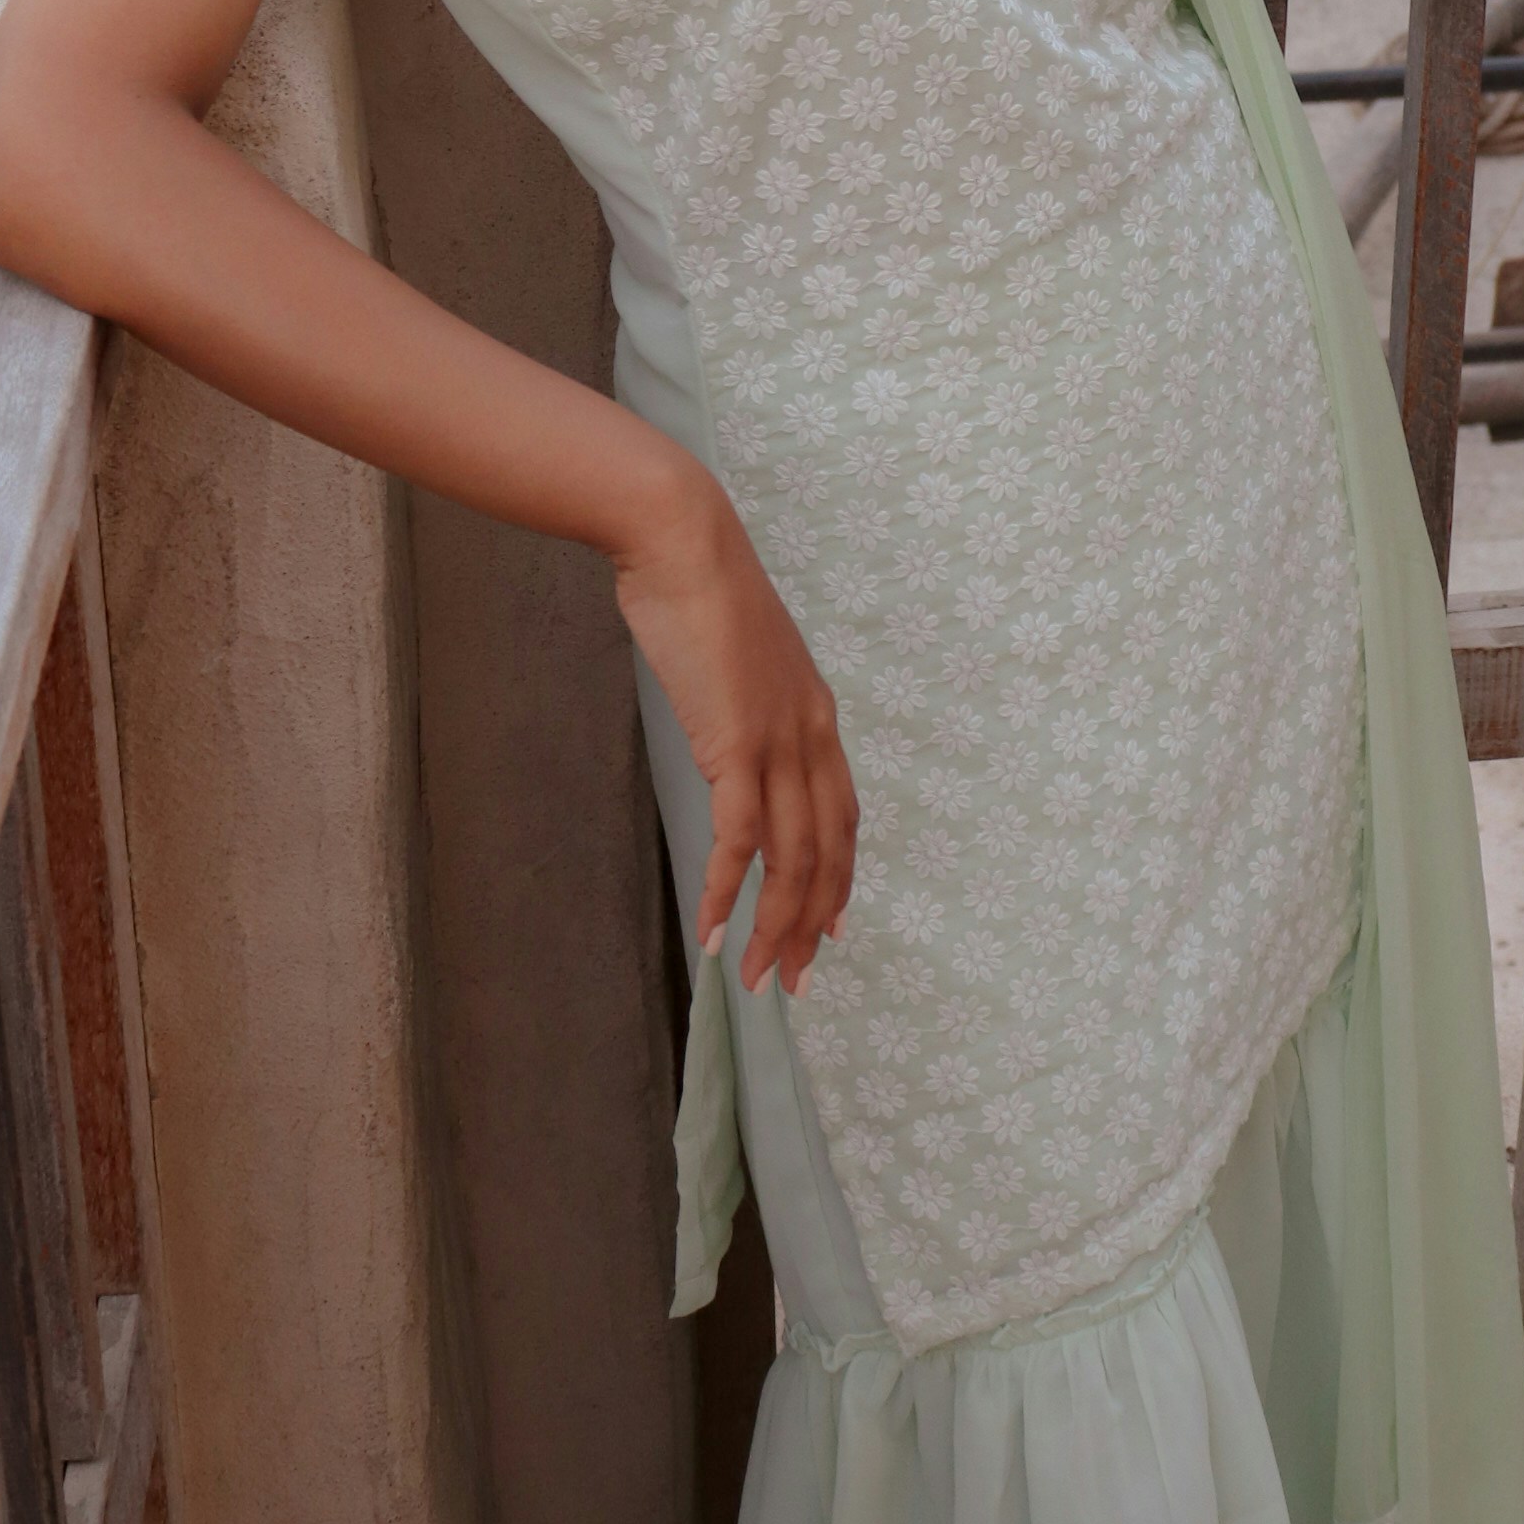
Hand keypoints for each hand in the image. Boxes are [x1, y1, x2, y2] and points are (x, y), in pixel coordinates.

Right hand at [612, 467, 857, 997]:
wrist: (681, 542)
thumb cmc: (697, 592)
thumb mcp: (738, 661)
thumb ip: (745, 704)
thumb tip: (727, 737)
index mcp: (817, 714)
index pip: (842, 816)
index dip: (838, 878)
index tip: (827, 929)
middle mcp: (811, 734)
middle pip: (827, 852)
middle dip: (812, 923)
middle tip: (794, 981)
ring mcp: (778, 740)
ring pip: (791, 858)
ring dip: (775, 926)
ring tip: (758, 979)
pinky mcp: (734, 743)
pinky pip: (739, 838)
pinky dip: (726, 892)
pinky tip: (712, 932)